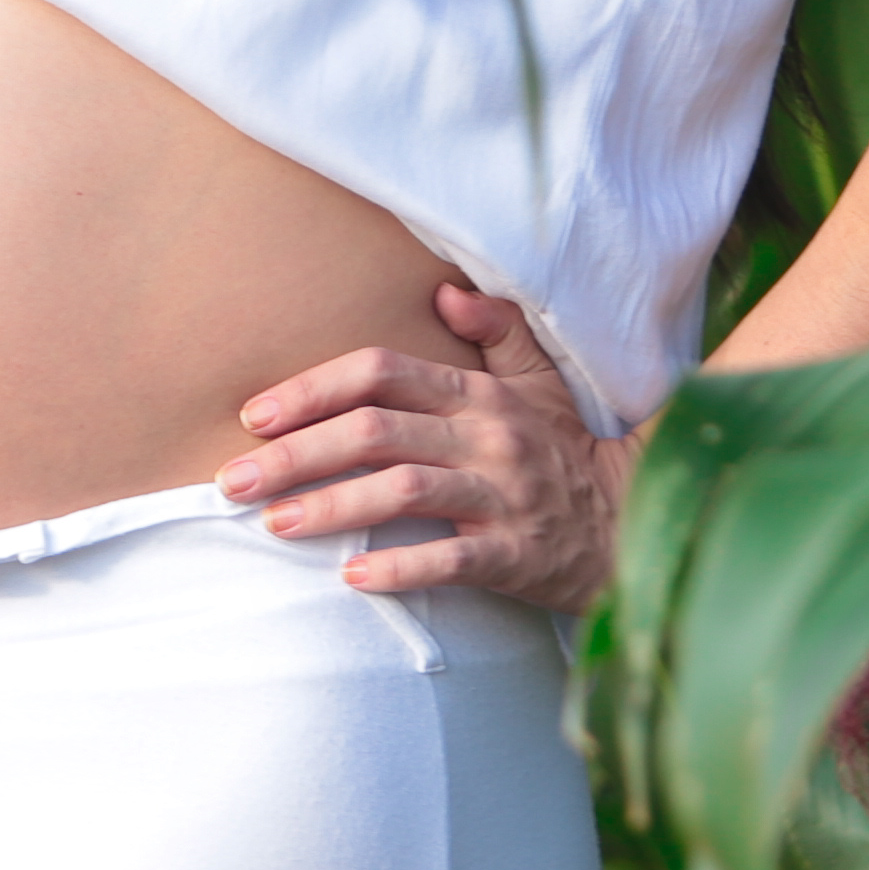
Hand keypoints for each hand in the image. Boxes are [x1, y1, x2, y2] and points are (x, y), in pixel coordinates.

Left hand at [218, 281, 633, 612]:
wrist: (635, 522)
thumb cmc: (567, 453)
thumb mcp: (539, 383)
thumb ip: (495, 332)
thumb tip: (445, 291)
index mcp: (478, 394)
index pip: (382, 372)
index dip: (313, 389)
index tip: (254, 415)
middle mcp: (487, 437)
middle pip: (376, 430)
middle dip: (296, 453)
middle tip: (233, 480)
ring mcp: (503, 496)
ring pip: (405, 490)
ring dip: (332, 505)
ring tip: (274, 525)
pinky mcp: (517, 554)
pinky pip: (452, 559)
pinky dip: (401, 567)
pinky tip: (352, 578)